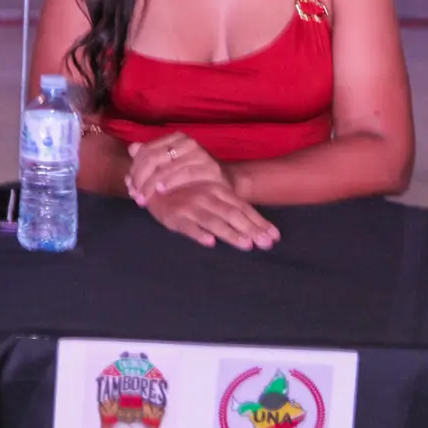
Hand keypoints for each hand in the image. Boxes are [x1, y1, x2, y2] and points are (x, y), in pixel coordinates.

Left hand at [126, 134, 226, 204]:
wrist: (224, 185)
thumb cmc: (192, 178)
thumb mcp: (169, 167)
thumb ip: (150, 158)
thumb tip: (132, 149)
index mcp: (175, 139)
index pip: (146, 151)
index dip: (134, 170)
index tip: (130, 187)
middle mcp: (187, 142)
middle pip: (153, 158)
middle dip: (140, 179)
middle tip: (136, 196)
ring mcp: (199, 153)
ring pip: (167, 166)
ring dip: (151, 184)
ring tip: (144, 198)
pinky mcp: (210, 167)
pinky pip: (185, 173)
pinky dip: (171, 181)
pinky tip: (162, 190)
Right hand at [143, 182, 278, 250]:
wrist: (153, 183)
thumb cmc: (186, 191)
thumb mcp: (209, 194)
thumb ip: (230, 208)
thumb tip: (255, 226)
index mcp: (218, 191)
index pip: (243, 208)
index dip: (259, 222)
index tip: (274, 236)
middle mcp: (208, 197)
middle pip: (233, 215)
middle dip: (252, 230)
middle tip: (266, 244)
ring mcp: (191, 207)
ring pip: (214, 222)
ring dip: (231, 233)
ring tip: (246, 245)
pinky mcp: (175, 217)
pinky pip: (188, 227)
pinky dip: (198, 233)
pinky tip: (209, 242)